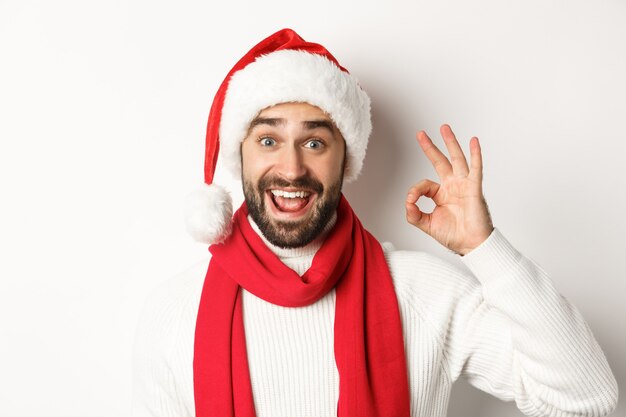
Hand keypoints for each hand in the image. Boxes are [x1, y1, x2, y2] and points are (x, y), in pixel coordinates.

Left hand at [405, 124, 493, 254]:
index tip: (411, 201)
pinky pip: (475, 169)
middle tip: (420, 133)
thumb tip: (407, 203)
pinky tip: (474, 141)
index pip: (424, 183)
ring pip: (456, 159)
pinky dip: (475, 155)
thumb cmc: (454, 235)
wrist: (471, 245)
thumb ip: (414, 214)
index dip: (415, 191)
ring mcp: (463, 185)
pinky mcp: (474, 188)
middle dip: (430, 147)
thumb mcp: (427, 225)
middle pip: (440, 161)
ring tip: (444, 128)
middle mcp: (452, 186)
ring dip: (450, 143)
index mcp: (441, 194)